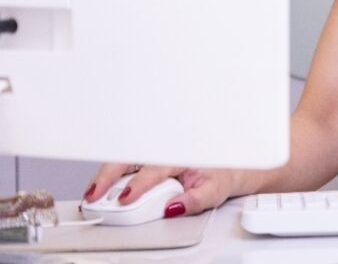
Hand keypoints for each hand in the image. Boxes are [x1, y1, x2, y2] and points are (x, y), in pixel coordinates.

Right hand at [83, 162, 239, 217]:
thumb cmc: (218, 176)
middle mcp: (162, 153)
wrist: (224, 166)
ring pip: (122, 161)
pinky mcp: (146, 161)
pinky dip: (108, 175)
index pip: (153, 170)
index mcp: (179, 157)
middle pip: (129, 160)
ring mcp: (152, 156)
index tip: (125, 198)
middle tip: (93, 195)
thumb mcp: (214, 191)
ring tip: (90, 194)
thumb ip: (195, 200)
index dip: (137, 185)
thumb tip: (172, 208)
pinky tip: (97, 188)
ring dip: (103, 176)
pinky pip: (123, 165)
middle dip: (107, 176)